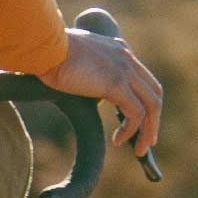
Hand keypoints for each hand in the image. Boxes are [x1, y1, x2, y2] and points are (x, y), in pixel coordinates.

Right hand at [38, 28, 162, 155]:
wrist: (43, 47)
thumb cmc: (47, 54)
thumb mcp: (72, 61)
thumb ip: (81, 70)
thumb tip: (74, 83)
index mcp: (118, 51)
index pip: (142, 79)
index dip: (144, 102)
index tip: (139, 121)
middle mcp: (126, 59)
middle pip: (153, 93)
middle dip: (153, 120)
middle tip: (148, 141)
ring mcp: (124, 70)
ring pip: (151, 104)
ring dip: (148, 130)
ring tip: (139, 150)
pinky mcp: (115, 84)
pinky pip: (134, 112)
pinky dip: (130, 130)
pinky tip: (117, 141)